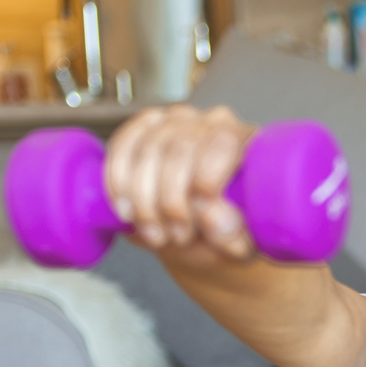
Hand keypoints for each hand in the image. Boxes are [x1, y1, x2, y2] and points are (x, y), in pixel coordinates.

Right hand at [104, 104, 258, 264]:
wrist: (200, 234)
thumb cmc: (225, 234)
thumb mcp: (238, 244)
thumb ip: (232, 234)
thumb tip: (213, 219)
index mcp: (247, 142)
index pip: (222, 143)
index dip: (205, 179)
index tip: (197, 217)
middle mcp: (212, 123)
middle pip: (179, 148)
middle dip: (170, 200)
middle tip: (175, 236)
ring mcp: (177, 122)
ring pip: (147, 149)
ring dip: (142, 199)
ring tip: (154, 234)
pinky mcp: (145, 129)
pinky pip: (122, 145)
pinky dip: (118, 181)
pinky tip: (125, 210)